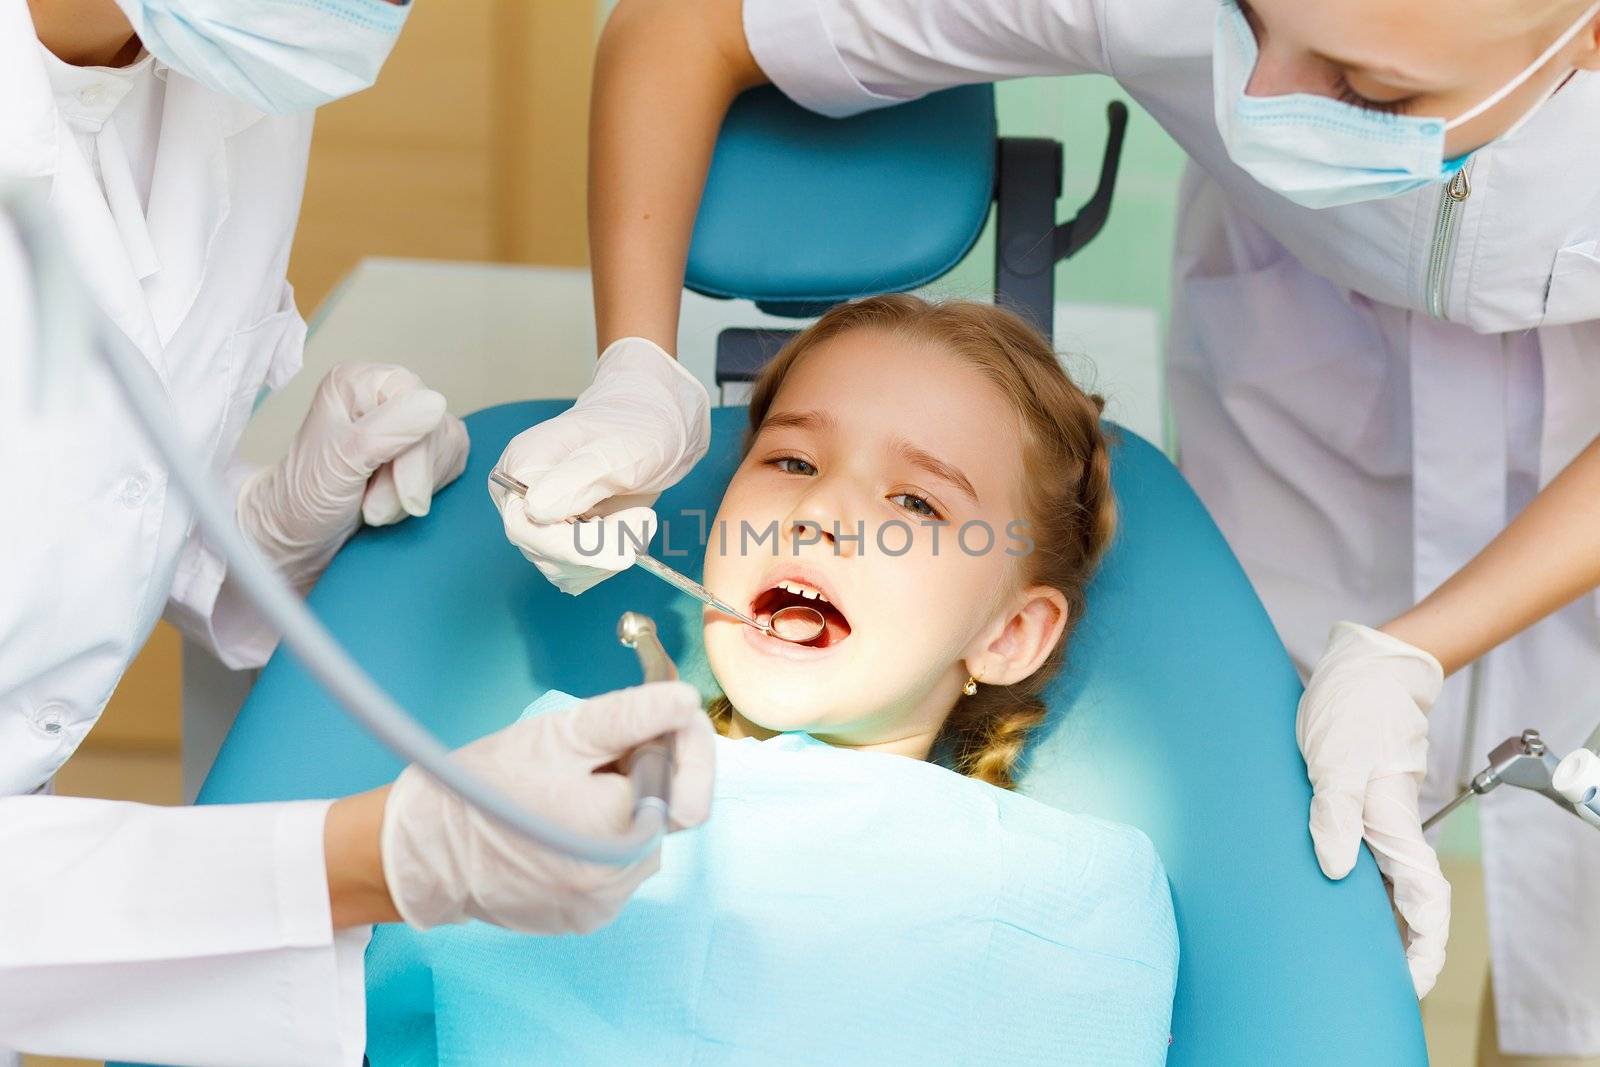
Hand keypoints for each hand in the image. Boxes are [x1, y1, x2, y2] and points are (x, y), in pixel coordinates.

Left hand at [239, 363, 469, 589]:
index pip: (415, 399)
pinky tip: (396, 501)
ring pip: (446, 446)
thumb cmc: (307, 497)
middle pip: (434, 426)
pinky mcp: (424, 447)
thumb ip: (387, 430)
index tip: (405, 494)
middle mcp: (384, 394)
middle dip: (410, 476)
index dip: (416, 450)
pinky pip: (451, 462)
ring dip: (415, 489)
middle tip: (373, 507)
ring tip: (376, 506)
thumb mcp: (341, 462)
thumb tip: (435, 401)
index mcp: (358, 382)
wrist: (302, 533)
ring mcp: (407, 420)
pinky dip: (427, 490)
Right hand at [379, 681, 714, 933]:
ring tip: (563, 791)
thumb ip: (631, 717)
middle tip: (591, 756)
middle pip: (663, 809)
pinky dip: (599, 839)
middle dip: (641, 772)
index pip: (686, 778)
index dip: (677, 740)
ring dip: (619, 806)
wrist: (424, 853)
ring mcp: (605, 905)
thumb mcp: (559, 735)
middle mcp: (622, 880)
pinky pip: (615, 867)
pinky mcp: (586, 920)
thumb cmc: (485, 786)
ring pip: (639, 837)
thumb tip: (685, 700)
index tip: (662, 714)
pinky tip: (558, 823)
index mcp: (621, 829)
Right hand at [490, 337, 709, 593]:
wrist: (656, 426)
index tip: (622, 543)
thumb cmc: (637, 426)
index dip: (573, 545)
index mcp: (520, 467)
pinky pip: (578, 573)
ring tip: (639, 518)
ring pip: (562, 570)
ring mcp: (540, 521)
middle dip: (600, 548)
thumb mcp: (616, 449)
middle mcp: (521, 498)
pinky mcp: (562, 539)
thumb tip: (534, 509)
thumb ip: (576, 478)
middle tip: (642, 519)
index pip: (525, 526)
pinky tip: (629, 532)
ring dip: (609, 555)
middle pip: (543, 554)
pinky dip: (609, 561)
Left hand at [1297, 621, 1449, 997]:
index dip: (1421, 948)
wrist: (1362, 667)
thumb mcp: (1335, 758)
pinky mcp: (1353, 802)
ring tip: (1347, 954)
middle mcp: (1388, 827)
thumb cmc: (1353, 707)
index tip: (1409, 984)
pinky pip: (1360, 855)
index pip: (1423, 902)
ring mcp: (1373, 816)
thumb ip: (1334, 812)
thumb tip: (1336, 871)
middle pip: (1407, 903)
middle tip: (1370, 983)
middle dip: (1397, 947)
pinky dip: (1351, 883)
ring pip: (1384, 882)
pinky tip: (1330, 894)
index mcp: (1393, 825)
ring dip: (1373, 918)